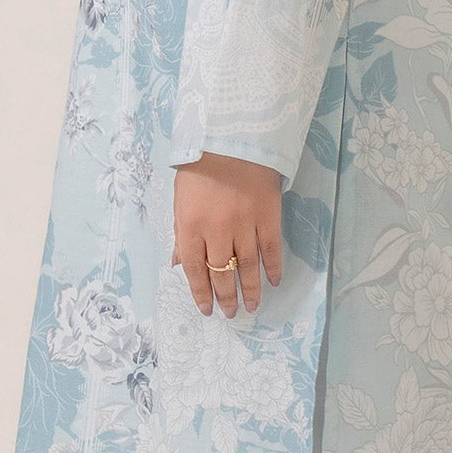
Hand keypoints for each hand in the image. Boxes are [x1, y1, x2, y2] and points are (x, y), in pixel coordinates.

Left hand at [173, 152, 284, 317]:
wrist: (234, 138)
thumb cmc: (200, 166)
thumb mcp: (180, 198)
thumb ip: (180, 232)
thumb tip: (178, 264)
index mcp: (190, 226)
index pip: (194, 270)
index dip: (201, 293)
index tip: (207, 309)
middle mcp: (217, 231)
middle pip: (222, 273)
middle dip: (226, 297)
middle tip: (231, 313)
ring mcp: (245, 225)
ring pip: (248, 267)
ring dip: (250, 290)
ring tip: (252, 306)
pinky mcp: (268, 217)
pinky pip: (271, 249)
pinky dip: (273, 267)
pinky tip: (273, 281)